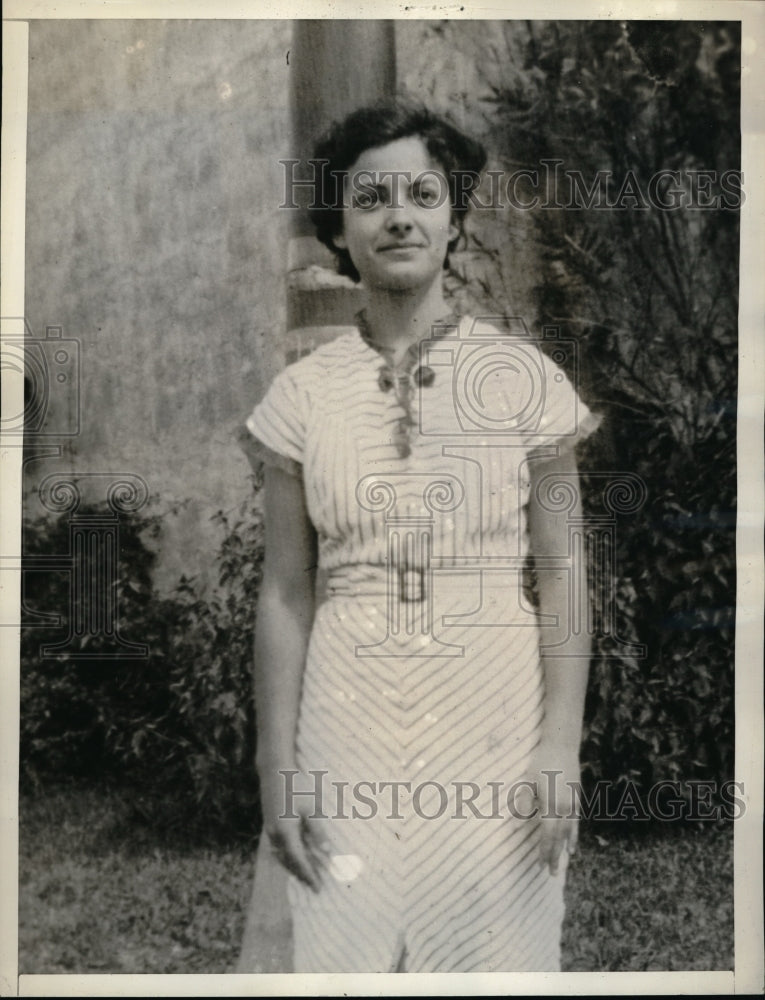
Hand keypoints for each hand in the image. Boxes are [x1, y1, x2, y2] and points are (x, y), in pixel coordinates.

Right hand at [260, 768, 327, 891]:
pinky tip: (294, 857)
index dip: (309, 875)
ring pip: (281, 856)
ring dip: (294, 867)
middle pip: (289, 862)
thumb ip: (317, 831)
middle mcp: (275, 834)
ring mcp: (270, 829)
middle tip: (315, 886)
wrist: (274, 770)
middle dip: (302, 875)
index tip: (319, 887)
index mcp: (286, 831)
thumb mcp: (311, 807)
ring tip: (306, 876)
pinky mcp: (269, 824)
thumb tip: (326, 852)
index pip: (299, 861)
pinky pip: (278, 848)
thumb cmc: (296, 785)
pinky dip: (287, 857)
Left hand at [513, 748, 580, 875]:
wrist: (562, 745)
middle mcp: (564, 808)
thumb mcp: (527, 781)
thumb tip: (515, 824)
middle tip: (551, 873)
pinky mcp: (577, 798)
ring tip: (562, 863)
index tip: (540, 865)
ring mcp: (573, 804)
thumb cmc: (541, 762)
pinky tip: (572, 845)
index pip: (547, 835)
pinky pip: (576, 823)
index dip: (544, 850)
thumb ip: (522, 803)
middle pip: (559, 838)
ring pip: (569, 832)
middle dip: (554, 855)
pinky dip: (573, 836)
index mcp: (551, 805)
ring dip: (564, 849)